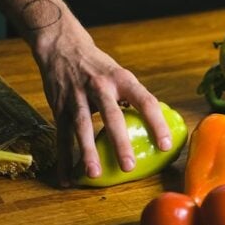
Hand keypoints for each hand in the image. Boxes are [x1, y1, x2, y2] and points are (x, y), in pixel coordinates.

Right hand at [33, 26, 171, 186]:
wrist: (63, 47)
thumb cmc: (99, 67)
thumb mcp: (120, 75)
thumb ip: (132, 98)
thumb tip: (153, 126)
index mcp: (122, 79)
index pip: (145, 101)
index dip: (156, 123)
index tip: (165, 145)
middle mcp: (100, 87)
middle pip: (112, 116)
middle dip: (120, 142)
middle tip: (129, 166)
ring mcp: (77, 97)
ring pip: (82, 127)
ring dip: (87, 152)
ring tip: (94, 174)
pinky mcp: (59, 106)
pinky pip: (61, 135)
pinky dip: (63, 158)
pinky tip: (66, 178)